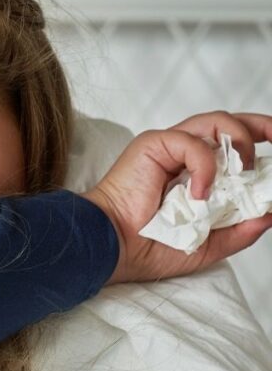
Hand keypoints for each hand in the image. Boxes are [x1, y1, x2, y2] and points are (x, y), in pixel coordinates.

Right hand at [80, 110, 271, 284]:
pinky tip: (200, 193)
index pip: (230, 146)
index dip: (256, 144)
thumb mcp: (207, 245)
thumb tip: (271, 214)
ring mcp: (166, 148)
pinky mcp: (153, 145)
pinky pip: (191, 142)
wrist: (113, 249)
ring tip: (243, 170)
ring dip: (239, 141)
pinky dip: (205, 166)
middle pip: (227, 123)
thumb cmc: (146, 249)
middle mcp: (181, 156)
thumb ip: (238, 230)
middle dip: (259, 126)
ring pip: (214, 122)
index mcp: (192, 175)